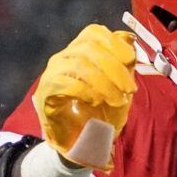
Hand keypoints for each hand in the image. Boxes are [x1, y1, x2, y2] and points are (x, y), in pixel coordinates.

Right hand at [32, 25, 137, 167]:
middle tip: (130, 88)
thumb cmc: (101, 113)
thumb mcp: (119, 87)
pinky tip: (97, 101)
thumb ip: (124, 64)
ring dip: (104, 82)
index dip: (113, 42)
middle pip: (88, 48)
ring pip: (78, 64)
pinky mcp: (46, 92)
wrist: (82, 143)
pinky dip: (85, 90)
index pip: (93, 33)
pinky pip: (64, 83)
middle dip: (114, 67)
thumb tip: (130, 39)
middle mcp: (64, 58)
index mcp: (81, 52)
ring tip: (118, 99)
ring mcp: (52, 74)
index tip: (131, 59)